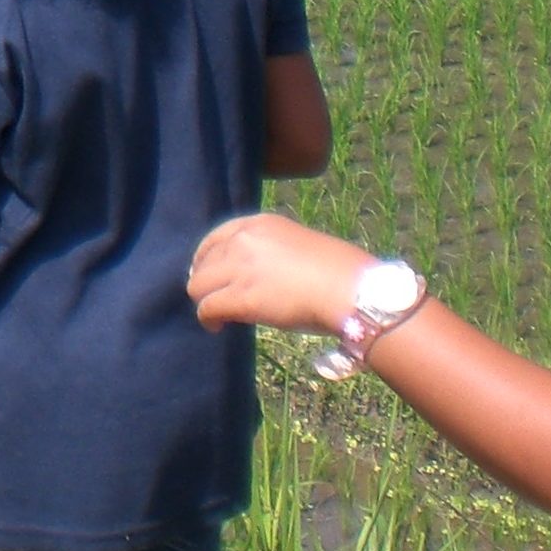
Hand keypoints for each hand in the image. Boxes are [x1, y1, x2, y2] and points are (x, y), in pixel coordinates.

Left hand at [187, 212, 377, 334]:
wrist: (352, 290)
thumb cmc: (338, 272)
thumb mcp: (297, 246)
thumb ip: (270, 253)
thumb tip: (256, 275)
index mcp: (259, 223)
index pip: (215, 237)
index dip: (206, 258)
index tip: (211, 274)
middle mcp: (243, 240)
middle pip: (203, 262)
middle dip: (206, 281)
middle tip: (215, 298)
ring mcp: (240, 267)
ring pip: (198, 285)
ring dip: (205, 300)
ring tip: (217, 316)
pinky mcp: (240, 296)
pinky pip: (208, 308)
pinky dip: (208, 320)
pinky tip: (216, 327)